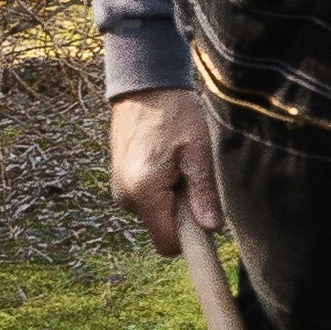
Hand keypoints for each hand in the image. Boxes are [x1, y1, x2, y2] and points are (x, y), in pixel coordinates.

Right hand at [109, 86, 221, 254]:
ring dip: (169, 200)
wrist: (144, 85)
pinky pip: (145, 200)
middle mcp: (126, 197)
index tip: (202, 218)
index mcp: (144, 192)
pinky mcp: (119, 180)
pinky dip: (158, 190)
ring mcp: (119, 189)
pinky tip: (163, 162)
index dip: (189, 239)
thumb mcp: (197, 152)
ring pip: (154, 214)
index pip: (167, 244)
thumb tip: (211, 228)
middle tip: (188, 176)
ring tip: (175, 165)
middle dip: (180, 214)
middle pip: (161, 229)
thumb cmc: (174, 113)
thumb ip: (203, 193)